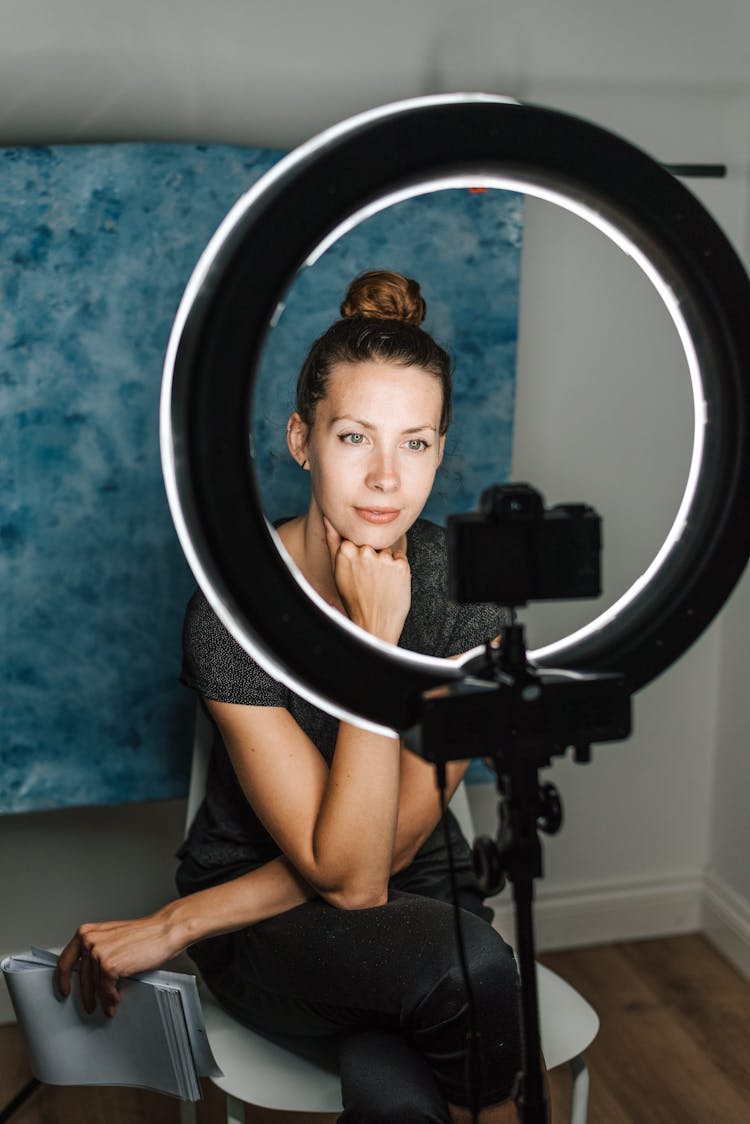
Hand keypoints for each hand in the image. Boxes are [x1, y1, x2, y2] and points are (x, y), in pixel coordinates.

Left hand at [56, 909, 182, 1017]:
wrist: (164, 931)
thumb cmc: (144, 934)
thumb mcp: (112, 938)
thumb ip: (97, 950)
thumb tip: (88, 974)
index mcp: (87, 932)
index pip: (65, 959)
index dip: (62, 979)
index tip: (64, 990)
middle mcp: (89, 940)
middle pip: (80, 977)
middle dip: (86, 995)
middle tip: (90, 1005)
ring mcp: (98, 952)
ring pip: (93, 986)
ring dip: (101, 999)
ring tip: (108, 1005)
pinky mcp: (109, 965)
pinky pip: (105, 990)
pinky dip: (111, 998)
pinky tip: (115, 1000)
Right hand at [323, 516, 410, 643]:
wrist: (373, 624)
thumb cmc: (353, 598)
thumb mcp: (336, 570)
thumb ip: (333, 541)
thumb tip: (328, 518)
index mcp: (346, 550)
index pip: (359, 537)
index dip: (360, 555)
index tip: (359, 571)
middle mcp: (365, 551)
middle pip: (373, 543)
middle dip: (373, 558)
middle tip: (369, 581)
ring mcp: (384, 558)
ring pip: (388, 550)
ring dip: (386, 564)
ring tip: (380, 584)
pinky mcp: (401, 566)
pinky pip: (401, 558)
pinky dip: (398, 569)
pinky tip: (390, 584)